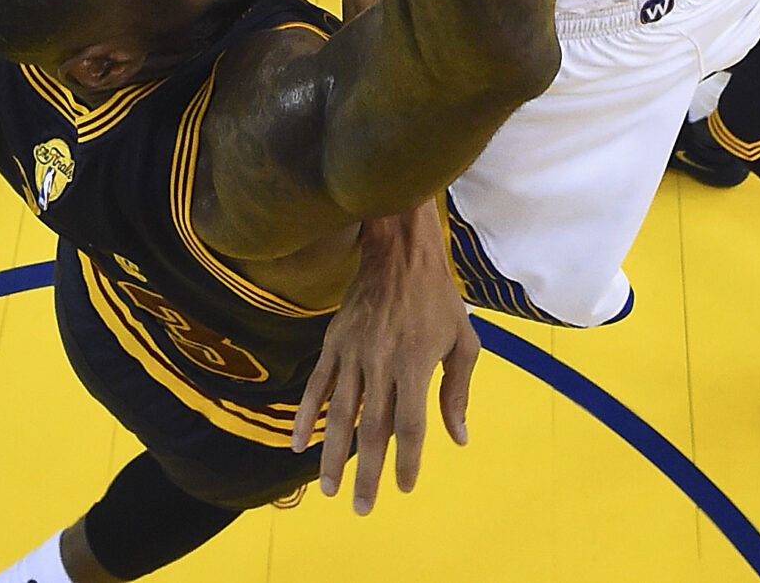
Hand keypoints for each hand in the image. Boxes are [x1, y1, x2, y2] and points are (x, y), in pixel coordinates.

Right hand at [293, 205, 477, 513]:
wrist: (400, 251)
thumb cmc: (438, 299)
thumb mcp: (463, 342)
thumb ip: (457, 391)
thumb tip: (458, 438)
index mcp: (416, 364)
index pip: (411, 426)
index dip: (408, 461)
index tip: (404, 488)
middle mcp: (381, 363)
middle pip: (371, 430)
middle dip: (366, 473)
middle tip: (361, 508)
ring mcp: (353, 353)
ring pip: (339, 414)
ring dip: (332, 456)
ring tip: (328, 489)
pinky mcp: (333, 343)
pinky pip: (316, 386)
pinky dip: (305, 416)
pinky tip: (296, 444)